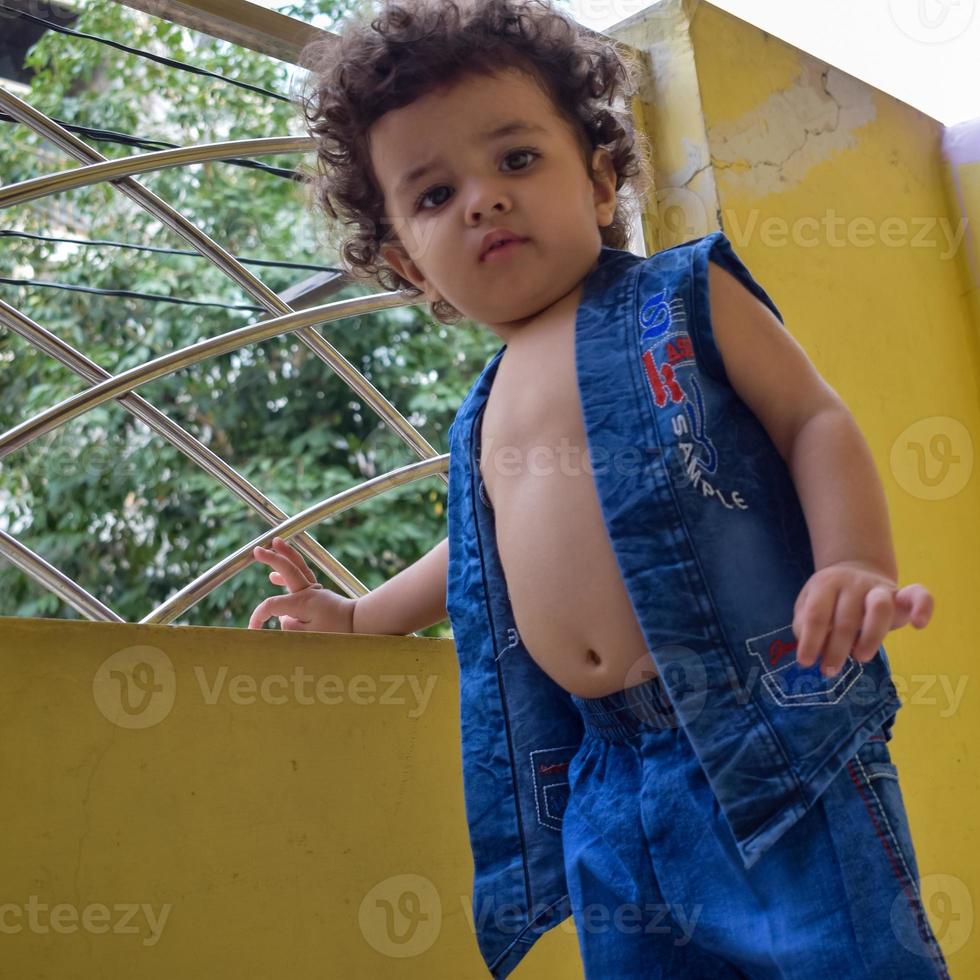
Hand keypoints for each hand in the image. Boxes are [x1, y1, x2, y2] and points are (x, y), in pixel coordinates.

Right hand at [248, 536, 354, 632]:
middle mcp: (308, 591)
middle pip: (287, 569)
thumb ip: (290, 627)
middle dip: (271, 558)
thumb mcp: (309, 636)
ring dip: (285, 555)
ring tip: (274, 544)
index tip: (252, 630)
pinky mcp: (319, 594)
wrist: (360, 625)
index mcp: (301, 602)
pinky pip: (302, 577)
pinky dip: (290, 572)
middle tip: (256, 550)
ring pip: (298, 567)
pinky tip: (274, 578)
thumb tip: (283, 619)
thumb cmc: (337, 633)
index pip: (271, 605)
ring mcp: (315, 590)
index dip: (258, 617)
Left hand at [792, 560, 933, 676]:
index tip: (806, 662)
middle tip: (830, 670)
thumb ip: (806, 622)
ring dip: (870, 637)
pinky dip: (923, 607)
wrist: (857, 569)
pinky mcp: (903, 593)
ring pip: (879, 608)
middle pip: (846, 618)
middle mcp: (853, 583)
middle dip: (837, 649)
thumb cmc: (829, 598)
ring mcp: (879, 587)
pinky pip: (919, 595)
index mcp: (825, 584)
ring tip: (860, 657)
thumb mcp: (809, 604)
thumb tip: (810, 646)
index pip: (816, 614)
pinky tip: (918, 624)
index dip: (810, 640)